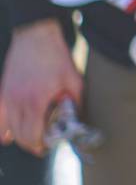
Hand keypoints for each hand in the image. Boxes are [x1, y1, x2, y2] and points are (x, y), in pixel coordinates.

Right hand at [0, 20, 82, 156]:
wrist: (36, 37)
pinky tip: (8, 134)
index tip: (48, 146)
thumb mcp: (74, 79)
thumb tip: (78, 120)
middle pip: (19, 136)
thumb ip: (75, 102)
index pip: (32, 136)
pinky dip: (1, 129)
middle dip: (31, 144)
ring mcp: (6, 98)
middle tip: (43, 143)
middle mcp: (17, 102)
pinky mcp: (1, 92)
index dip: (40, 145)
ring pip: (5, 130)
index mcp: (36, 101)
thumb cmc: (56, 57)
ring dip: (18, 138)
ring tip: (30, 137)